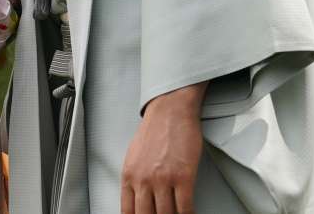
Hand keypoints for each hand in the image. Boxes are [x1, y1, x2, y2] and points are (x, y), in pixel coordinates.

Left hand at [122, 84, 204, 213]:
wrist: (170, 110)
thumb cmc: (154, 130)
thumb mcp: (133, 156)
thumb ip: (133, 179)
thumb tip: (137, 200)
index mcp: (129, 176)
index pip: (128, 212)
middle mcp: (143, 180)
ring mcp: (163, 179)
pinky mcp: (183, 176)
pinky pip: (185, 208)